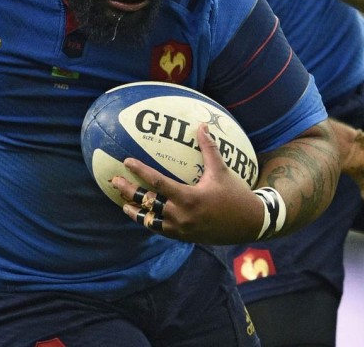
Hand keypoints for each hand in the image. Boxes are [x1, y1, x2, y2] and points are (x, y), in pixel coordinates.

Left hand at [110, 124, 263, 243]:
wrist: (249, 223)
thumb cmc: (236, 195)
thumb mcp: (222, 170)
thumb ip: (209, 149)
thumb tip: (201, 126)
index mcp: (189, 197)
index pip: (157, 183)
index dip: (140, 172)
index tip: (126, 162)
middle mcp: (181, 215)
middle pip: (147, 203)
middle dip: (128, 192)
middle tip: (113, 181)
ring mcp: (181, 228)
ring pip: (150, 221)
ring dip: (135, 212)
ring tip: (123, 204)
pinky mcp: (184, 237)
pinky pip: (160, 230)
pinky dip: (149, 222)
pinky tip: (143, 215)